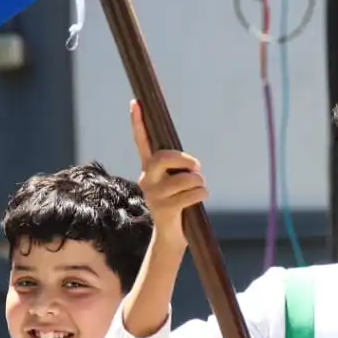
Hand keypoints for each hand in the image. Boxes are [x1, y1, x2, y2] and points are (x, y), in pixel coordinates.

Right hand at [130, 100, 205, 246]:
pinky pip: (191, 194)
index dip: (138, 123)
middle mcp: (146, 179)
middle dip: (185, 160)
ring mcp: (153, 195)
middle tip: (196, 166)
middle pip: (163, 158)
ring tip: (198, 189)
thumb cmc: (178, 203)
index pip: (142, 142)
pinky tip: (199, 199)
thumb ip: (177, 168)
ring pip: (185, 178)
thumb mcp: (175, 181)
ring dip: (199, 183)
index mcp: (149, 169)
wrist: (171, 236)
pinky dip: (201, 194)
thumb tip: (192, 164)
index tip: (136, 102)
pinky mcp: (164, 209)